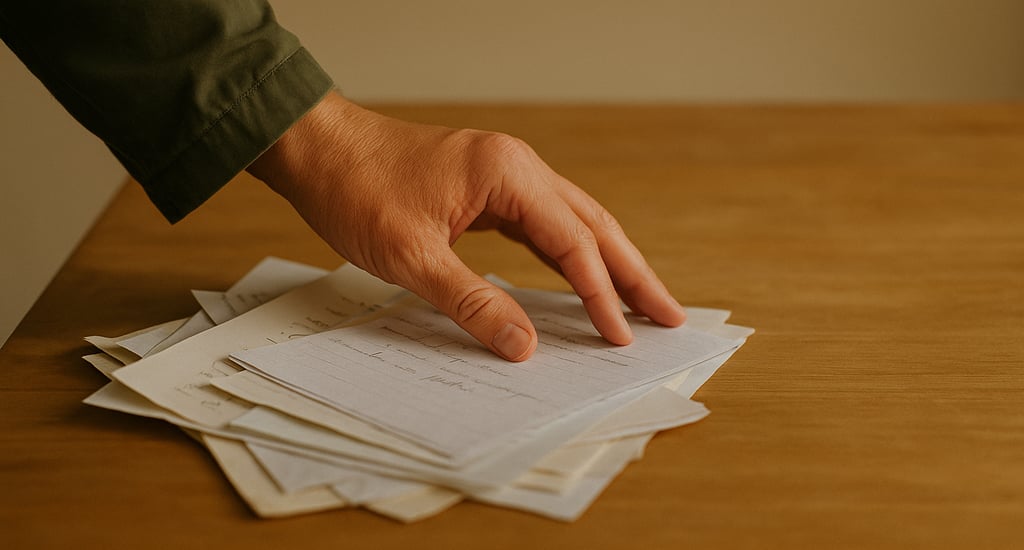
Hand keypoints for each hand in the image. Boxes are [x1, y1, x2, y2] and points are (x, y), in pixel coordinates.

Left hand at [247, 92, 684, 360]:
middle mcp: (516, 167)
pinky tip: (582, 279)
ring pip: (573, 222)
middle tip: (670, 315)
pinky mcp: (488, 187)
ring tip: (641, 302)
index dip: (601, 294)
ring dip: (608, 262)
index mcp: (507, 174)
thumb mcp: (412, 257)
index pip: (572, 242)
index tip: (621, 337)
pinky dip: (568, 254)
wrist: (318, 148)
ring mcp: (504, 174)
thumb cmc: (357, 190)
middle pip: (592, 225)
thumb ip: (473, 302)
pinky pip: (543, 223)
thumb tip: (524, 345)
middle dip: (633, 273)